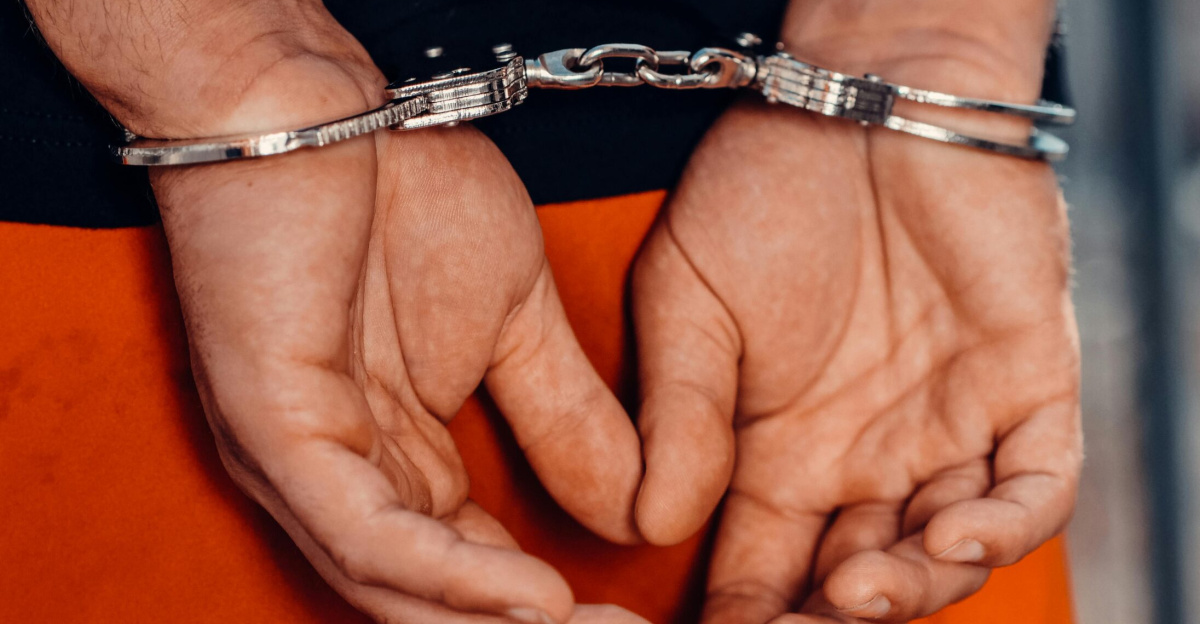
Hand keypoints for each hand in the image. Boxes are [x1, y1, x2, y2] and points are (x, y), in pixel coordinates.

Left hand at [150, 56, 644, 622]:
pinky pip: (363, 533)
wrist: (322, 107)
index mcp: (397, 459)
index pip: (472, 566)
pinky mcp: (275, 431)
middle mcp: (344, 479)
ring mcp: (301, 462)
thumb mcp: (516, 324)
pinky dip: (449, 574)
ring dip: (494, 621)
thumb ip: (564, 418)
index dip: (549, 606)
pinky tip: (530, 597)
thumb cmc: (406, 199)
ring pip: (395, 587)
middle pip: (435, 598)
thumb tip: (633, 504)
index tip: (631, 616)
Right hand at [630, 7, 1080, 621]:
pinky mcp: (1024, 383)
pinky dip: (1007, 524)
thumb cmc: (764, 188)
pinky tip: (960, 538)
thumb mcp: (686, 302)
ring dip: (909, 589)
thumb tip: (648, 523)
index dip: (744, 614)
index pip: (757, 563)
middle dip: (826, 619)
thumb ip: (680, 413)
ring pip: (942, 550)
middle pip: (850, 579)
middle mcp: (862, 453)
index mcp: (776, 447)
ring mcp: (946, 423)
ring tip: (862, 592)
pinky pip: (1035, 482)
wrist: (859, 94)